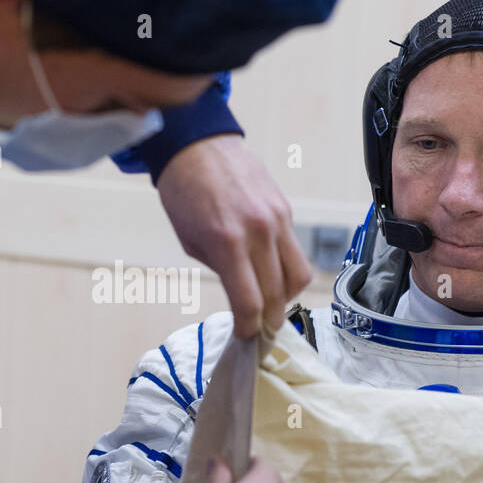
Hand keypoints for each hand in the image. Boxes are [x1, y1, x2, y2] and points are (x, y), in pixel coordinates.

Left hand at [156, 135, 312, 337]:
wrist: (198, 145)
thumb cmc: (184, 193)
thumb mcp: (191, 241)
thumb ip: (221, 269)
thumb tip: (243, 294)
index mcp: (227, 242)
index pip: (250, 302)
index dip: (249, 328)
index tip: (245, 338)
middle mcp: (258, 232)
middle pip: (277, 296)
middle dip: (268, 320)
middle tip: (260, 332)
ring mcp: (277, 219)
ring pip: (298, 276)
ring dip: (285, 298)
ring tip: (269, 303)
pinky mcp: (286, 210)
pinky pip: (295, 251)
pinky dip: (285, 270)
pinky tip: (269, 272)